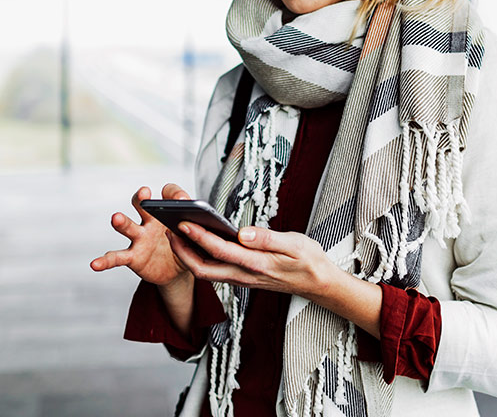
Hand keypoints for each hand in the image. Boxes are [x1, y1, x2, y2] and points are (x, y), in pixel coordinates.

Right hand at [90, 183, 191, 286]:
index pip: (169, 194)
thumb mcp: (196, 234)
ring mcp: (140, 238)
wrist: (178, 269)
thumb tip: (196, 221)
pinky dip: (105, 261)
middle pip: (143, 205)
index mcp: (168, 211)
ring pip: (129, 227)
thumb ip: (196, 226)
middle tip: (145, 192)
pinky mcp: (133, 257)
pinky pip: (117, 257)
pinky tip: (95, 264)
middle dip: (142, 198)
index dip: (174, 194)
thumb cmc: (186, 244)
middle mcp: (150, 221)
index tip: (181, 200)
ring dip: (122, 222)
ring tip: (116, 217)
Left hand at [168, 223, 383, 337]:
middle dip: (183, 251)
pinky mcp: (245, 277)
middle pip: (204, 268)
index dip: (199, 237)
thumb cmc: (308, 261)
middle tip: (168, 229)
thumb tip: (243, 233)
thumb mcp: (295, 244)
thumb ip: (268, 239)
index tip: (183, 223)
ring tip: (176, 233)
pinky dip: (202, 257)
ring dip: (189, 255)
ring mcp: (243, 278)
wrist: (319, 284)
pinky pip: (217, 270)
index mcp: (257, 265)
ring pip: (208, 271)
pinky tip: (198, 242)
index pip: (220, 251)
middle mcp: (245, 275)